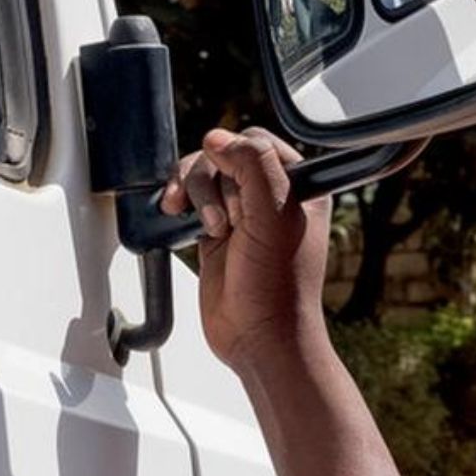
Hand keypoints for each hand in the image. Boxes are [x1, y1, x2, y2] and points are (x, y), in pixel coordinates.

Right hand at [160, 128, 332, 369]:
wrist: (258, 337)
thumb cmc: (278, 287)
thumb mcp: (273, 217)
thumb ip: (252, 166)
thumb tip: (217, 138)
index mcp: (298, 185)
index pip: (255, 142)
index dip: (236, 161)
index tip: (234, 191)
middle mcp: (269, 195)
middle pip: (222, 155)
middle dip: (213, 184)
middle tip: (228, 222)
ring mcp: (241, 213)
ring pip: (202, 174)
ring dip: (196, 195)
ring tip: (210, 229)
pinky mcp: (215, 231)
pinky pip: (190, 199)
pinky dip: (179, 202)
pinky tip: (177, 216)